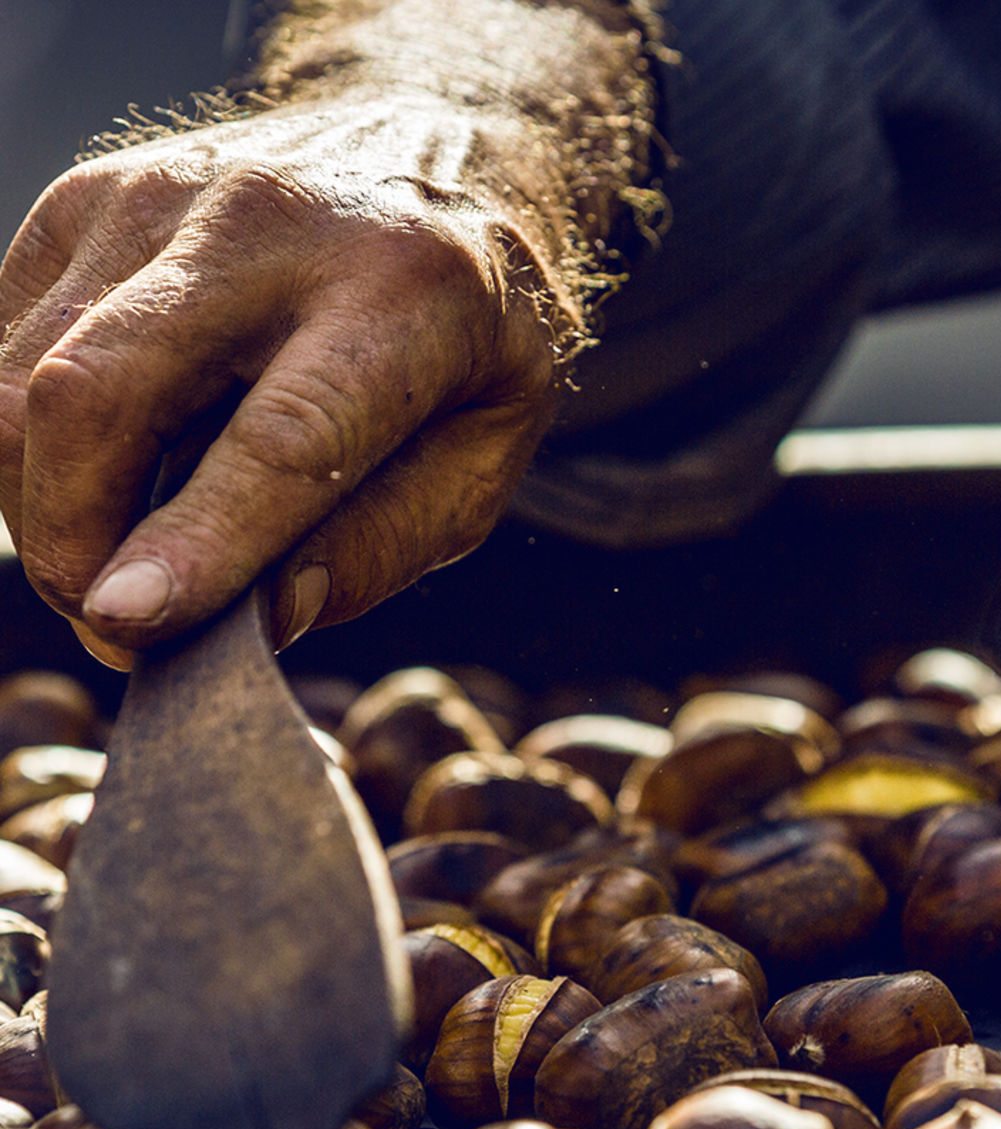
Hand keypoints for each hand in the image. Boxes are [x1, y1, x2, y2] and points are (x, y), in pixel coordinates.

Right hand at [0, 105, 568, 665]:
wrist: (435, 160)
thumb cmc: (465, 336)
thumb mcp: (484, 454)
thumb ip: (385, 542)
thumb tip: (263, 620)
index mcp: (403, 294)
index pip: (282, 438)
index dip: (198, 539)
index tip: (127, 621)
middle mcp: (268, 223)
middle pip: (100, 390)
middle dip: (70, 536)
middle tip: (110, 629)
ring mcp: (158, 196)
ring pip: (22, 372)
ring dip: (40, 504)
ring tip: (107, 569)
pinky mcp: (87, 199)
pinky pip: (3, 341)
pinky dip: (26, 442)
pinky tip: (95, 484)